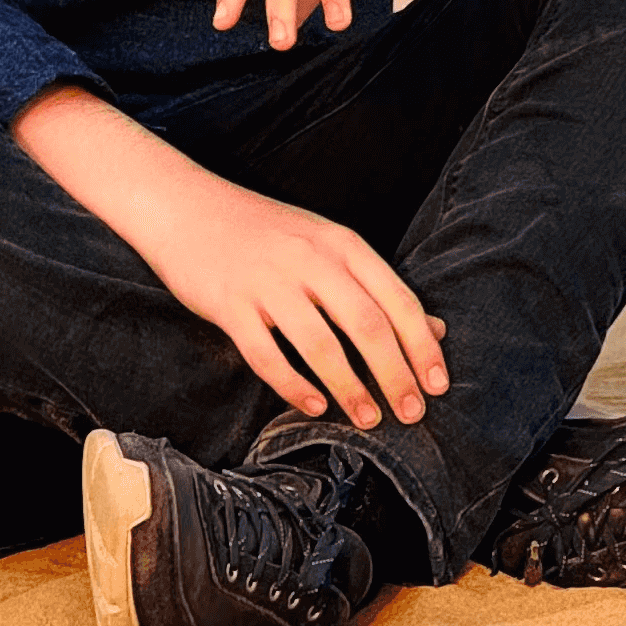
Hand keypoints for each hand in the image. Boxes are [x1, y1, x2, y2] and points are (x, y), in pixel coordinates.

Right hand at [11, 87, 447, 427]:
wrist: (186, 206)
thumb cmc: (263, 231)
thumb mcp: (326, 244)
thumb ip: (376, 285)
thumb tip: (434, 329)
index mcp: (341, 244)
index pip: (396, 299)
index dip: (422, 346)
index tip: (439, 385)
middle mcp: (310, 260)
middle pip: (366, 324)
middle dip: (395, 374)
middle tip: (411, 414)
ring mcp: (268, 282)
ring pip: (320, 344)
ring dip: (350, 387)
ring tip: (368, 419)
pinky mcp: (230, 304)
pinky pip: (266, 354)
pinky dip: (293, 385)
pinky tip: (313, 406)